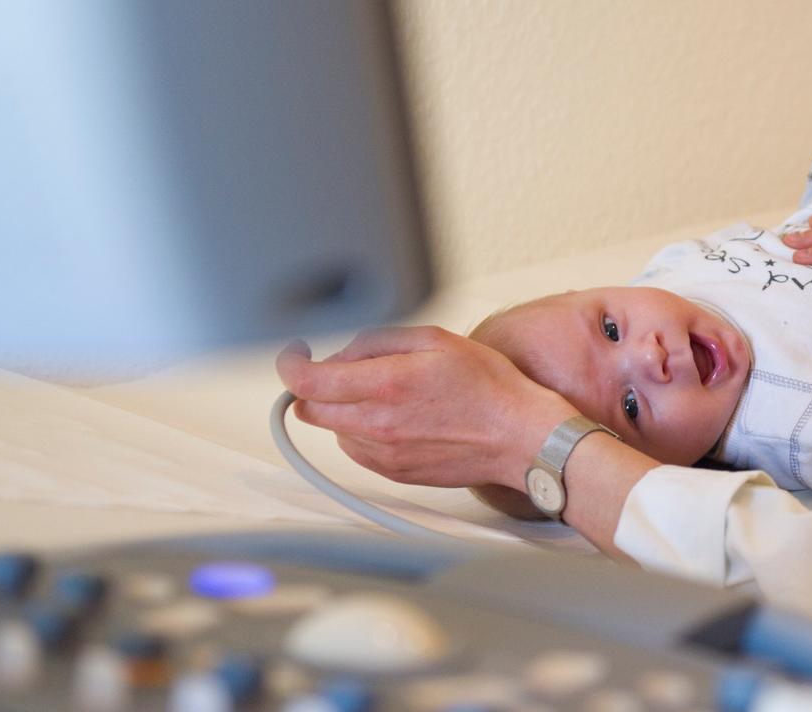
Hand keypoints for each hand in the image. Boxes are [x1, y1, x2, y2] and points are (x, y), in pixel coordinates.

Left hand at [273, 327, 578, 488]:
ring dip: (343, 409)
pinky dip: (363, 431)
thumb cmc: (490, 389)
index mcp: (386, 385)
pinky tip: (397, 417)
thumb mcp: (435, 339)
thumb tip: (345, 351)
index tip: (297, 355)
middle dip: (316, 387)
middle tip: (341, 371)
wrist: (520, 437)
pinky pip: (357, 449)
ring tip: (386, 394)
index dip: (291, 365)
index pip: (307, 382)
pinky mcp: (394, 472)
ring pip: (333, 429)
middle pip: (310, 410)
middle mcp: (378, 425)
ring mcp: (384, 454)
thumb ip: (379, 340)